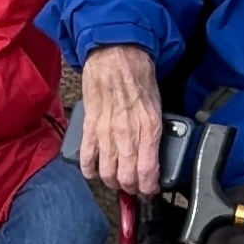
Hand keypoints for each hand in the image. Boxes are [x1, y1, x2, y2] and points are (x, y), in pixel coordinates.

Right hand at [80, 45, 162, 195]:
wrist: (116, 54)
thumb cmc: (138, 75)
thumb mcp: (157, 105)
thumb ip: (154, 131)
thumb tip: (153, 152)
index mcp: (148, 129)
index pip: (148, 173)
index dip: (148, 188)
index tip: (150, 189)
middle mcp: (127, 135)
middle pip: (126, 178)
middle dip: (130, 188)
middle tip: (133, 186)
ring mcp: (106, 133)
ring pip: (107, 173)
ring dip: (112, 181)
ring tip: (116, 179)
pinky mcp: (89, 127)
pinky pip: (86, 157)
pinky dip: (90, 169)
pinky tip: (94, 171)